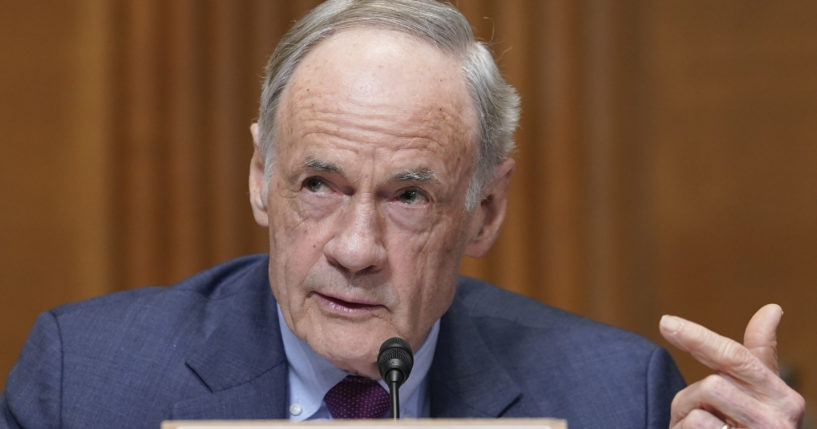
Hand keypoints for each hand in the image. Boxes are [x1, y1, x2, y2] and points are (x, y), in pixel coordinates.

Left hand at [660, 304, 804, 427]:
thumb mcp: (759, 393)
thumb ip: (758, 355)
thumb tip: (773, 307)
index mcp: (784, 398)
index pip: (736, 358)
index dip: (697, 337)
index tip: (665, 322)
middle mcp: (778, 422)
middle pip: (711, 385)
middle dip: (692, 397)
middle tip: (698, 416)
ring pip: (697, 412)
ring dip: (686, 420)